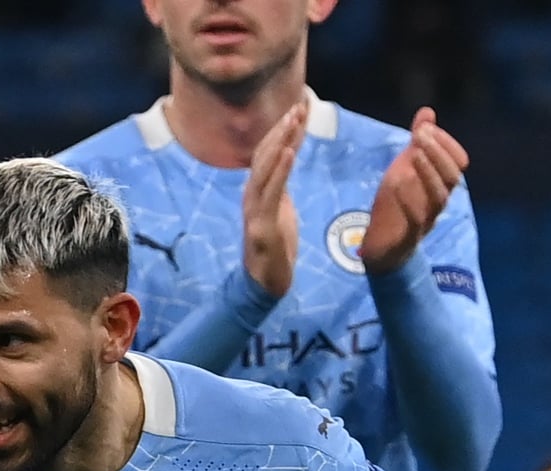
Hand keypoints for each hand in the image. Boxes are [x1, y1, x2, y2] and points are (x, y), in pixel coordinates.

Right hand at [243, 98, 306, 297]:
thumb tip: (285, 161)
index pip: (268, 154)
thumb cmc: (275, 248)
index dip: (282, 130)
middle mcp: (251, 195)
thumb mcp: (280, 210)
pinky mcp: (262, 225)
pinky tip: (288, 151)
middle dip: (282, 129)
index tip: (298, 108)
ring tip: (294, 121)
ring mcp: (254, 210)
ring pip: (265, 168)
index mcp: (257, 191)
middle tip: (298, 106)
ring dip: (280, 142)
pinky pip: (271, 193)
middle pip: (265, 155)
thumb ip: (280, 186)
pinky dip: (279, 170)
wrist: (265, 283)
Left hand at [360, 107, 469, 273]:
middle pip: (453, 177)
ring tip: (415, 153)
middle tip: (420, 134)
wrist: (380, 247)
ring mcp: (426, 219)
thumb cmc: (396, 205)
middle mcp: (438, 202)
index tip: (426, 127)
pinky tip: (399, 183)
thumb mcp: (403, 169)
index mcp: (440, 185)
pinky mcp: (408, 235)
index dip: (446, 143)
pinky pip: (416, 220)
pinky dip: (409, 201)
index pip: (458, 161)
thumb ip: (416, 143)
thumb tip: (428, 111)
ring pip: (440, 197)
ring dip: (428, 173)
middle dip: (438, 152)